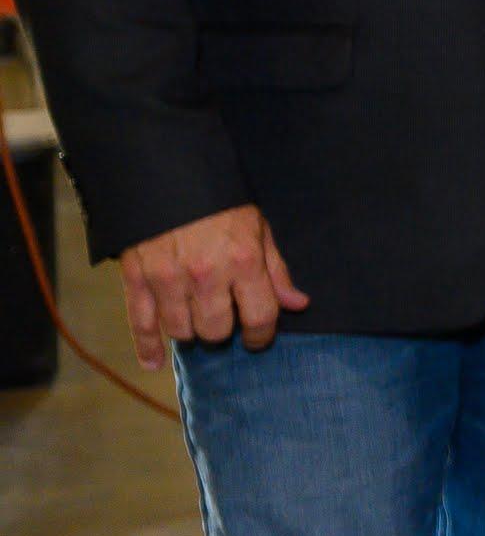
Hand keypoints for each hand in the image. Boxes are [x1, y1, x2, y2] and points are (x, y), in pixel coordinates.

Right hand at [119, 204, 303, 349]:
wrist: (164, 173)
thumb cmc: (218, 203)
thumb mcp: (257, 228)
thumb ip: (275, 270)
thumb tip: (297, 304)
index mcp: (243, 261)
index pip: (260, 317)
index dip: (261, 334)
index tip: (257, 338)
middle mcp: (206, 275)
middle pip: (216, 331)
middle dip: (223, 332)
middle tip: (223, 321)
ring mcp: (168, 279)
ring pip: (181, 331)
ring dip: (190, 332)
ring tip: (195, 319)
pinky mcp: (136, 278)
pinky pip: (141, 323)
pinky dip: (146, 347)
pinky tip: (153, 362)